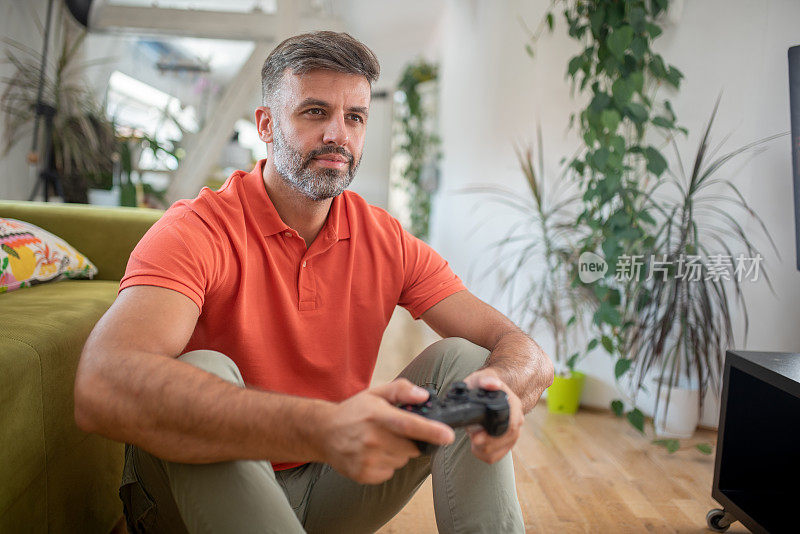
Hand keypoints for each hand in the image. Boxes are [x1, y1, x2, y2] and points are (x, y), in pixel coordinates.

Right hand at [321, 378, 454, 483]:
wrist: (323, 432)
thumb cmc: (354, 412)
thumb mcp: (375, 393)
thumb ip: (401, 390)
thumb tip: (423, 396)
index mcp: (376, 415)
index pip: (408, 424)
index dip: (431, 431)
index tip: (448, 435)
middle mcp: (371, 438)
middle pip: (411, 447)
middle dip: (411, 441)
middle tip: (395, 432)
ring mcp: (366, 459)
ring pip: (402, 461)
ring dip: (399, 453)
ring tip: (380, 442)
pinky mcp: (363, 474)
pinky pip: (390, 472)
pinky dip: (387, 464)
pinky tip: (373, 453)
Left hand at [462, 369, 523, 463]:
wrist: (486, 390)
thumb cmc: (481, 385)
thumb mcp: (480, 378)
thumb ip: (486, 380)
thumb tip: (492, 384)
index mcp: (513, 405)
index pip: (511, 426)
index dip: (493, 435)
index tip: (476, 437)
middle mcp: (516, 420)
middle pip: (505, 441)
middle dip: (485, 443)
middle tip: (472, 436)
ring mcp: (513, 433)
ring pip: (498, 451)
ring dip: (482, 448)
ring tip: (473, 436)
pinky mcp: (506, 443)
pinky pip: (495, 456)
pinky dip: (483, 454)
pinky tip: (476, 445)